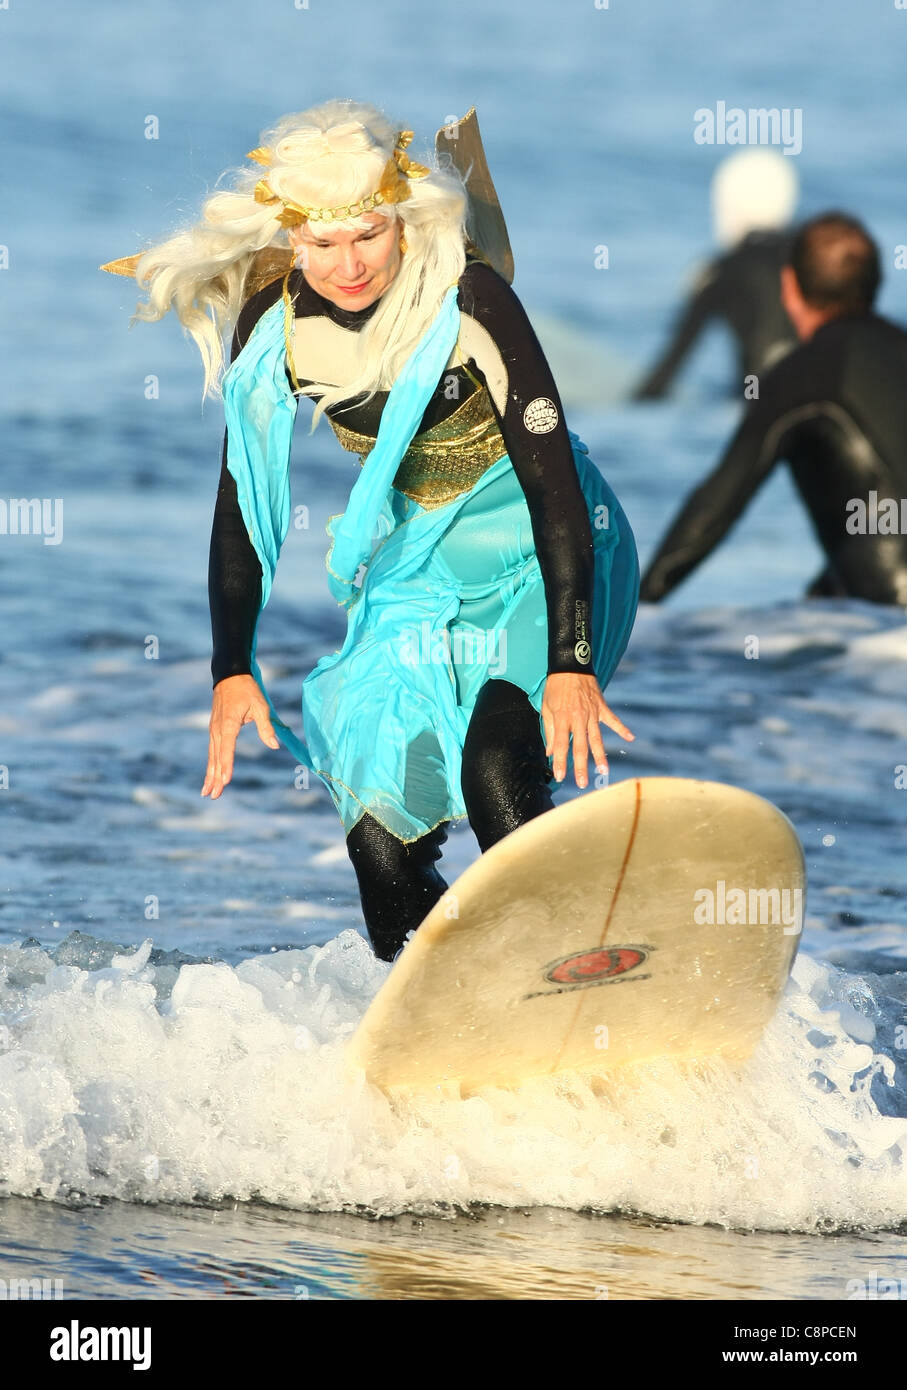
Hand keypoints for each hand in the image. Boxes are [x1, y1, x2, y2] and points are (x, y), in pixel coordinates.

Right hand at [201, 674, 279, 799]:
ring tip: (207, 792)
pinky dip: (210, 763)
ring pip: (211, 755)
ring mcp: (214, 729)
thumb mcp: (260, 706)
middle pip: (216, 757)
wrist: (229, 674)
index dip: (227, 765)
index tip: (225, 780)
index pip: (227, 749)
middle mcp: (218, 729)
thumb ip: (266, 727)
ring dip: (210, 774)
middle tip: (213, 795)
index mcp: (229, 724)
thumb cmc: (247, 689)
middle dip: (215, 777)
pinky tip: (210, 774)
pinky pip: (212, 749)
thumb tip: (274, 746)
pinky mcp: (214, 728)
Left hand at [541, 672, 633, 787]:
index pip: (561, 744)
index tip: (560, 776)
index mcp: (563, 718)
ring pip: (597, 738)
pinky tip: (631, 738)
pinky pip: (613, 720)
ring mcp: (592, 713)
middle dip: (581, 766)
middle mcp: (578, 717)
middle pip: (580, 746)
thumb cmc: (555, 687)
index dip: (560, 761)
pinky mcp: (602, 707)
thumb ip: (550, 731)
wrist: (571, 664)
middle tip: (582, 783)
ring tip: (603, 772)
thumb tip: (550, 751)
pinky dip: (622, 729)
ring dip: (600, 756)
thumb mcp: (546, 707)